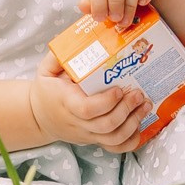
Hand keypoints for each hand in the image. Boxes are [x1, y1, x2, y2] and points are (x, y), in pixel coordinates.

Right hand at [29, 52, 148, 151]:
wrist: (39, 117)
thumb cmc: (47, 89)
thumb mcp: (46, 70)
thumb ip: (59, 55)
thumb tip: (77, 36)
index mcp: (66, 103)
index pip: (87, 109)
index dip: (106, 102)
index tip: (119, 89)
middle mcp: (78, 122)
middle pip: (105, 126)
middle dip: (127, 110)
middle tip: (139, 94)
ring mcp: (87, 134)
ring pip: (113, 139)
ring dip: (134, 123)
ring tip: (146, 105)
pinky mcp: (94, 140)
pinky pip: (114, 148)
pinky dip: (130, 140)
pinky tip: (141, 124)